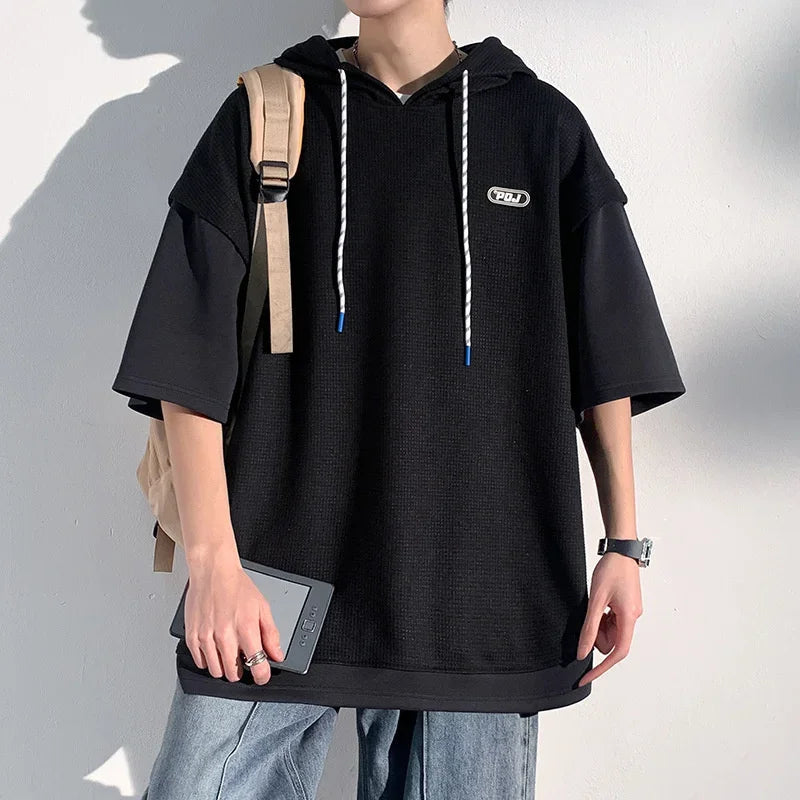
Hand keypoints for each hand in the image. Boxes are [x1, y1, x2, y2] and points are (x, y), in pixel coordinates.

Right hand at [183, 548, 283, 684]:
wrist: (213, 572)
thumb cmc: (237, 587)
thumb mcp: (263, 607)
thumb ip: (271, 634)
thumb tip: (277, 654)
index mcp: (246, 628)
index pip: (257, 666)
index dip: (262, 675)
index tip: (262, 675)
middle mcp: (225, 636)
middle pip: (234, 674)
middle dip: (241, 671)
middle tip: (243, 660)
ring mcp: (206, 637)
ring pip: (216, 672)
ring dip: (224, 667)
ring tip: (228, 653)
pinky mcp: (192, 636)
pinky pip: (200, 662)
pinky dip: (208, 660)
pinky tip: (215, 648)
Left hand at [576, 551, 642, 686]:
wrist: (621, 550)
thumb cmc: (611, 570)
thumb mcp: (596, 599)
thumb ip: (589, 627)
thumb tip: (583, 652)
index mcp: (629, 618)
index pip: (617, 653)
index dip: (601, 668)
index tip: (586, 678)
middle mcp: (633, 618)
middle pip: (612, 642)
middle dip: (597, 635)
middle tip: (592, 613)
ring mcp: (631, 613)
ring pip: (611, 633)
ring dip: (600, 625)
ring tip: (597, 603)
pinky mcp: (627, 608)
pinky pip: (613, 622)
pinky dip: (603, 617)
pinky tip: (601, 602)